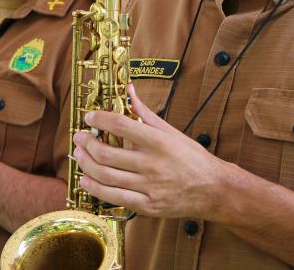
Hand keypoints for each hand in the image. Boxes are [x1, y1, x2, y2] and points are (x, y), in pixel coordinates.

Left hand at [72, 83, 230, 219]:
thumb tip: (127, 89)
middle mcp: (152, 164)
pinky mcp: (147, 205)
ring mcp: (149, 186)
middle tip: (79, 137)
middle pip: (107, 153)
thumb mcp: (171, 131)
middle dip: (86, 143)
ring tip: (79, 154)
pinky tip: (85, 180)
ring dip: (86, 164)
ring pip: (106, 175)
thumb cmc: (191, 158)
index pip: (121, 126)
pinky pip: (113, 197)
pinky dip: (94, 188)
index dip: (100, 120)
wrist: (214, 190)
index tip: (89, 117)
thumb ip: (144, 112)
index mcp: (159, 142)